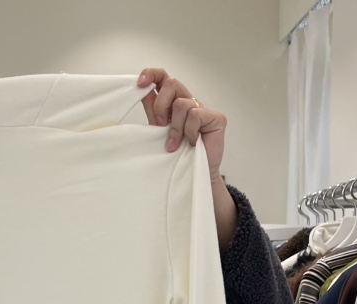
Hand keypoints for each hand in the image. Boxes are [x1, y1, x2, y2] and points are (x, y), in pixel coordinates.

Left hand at [137, 69, 225, 183]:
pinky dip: (189, 132)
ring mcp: (203, 109)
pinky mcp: (216, 118)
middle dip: (161, 106)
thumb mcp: (159, 132)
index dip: (152, 75)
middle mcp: (188, 102)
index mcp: (173, 103)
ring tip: (174, 145)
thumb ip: (154, 112)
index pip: (164, 78)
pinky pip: (195, 115)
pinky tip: (192, 143)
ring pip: (182, 104)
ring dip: (174, 128)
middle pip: (172, 84)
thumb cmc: (177, 156)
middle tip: (160, 126)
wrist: (192, 176)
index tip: (140, 84)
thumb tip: (144, 91)